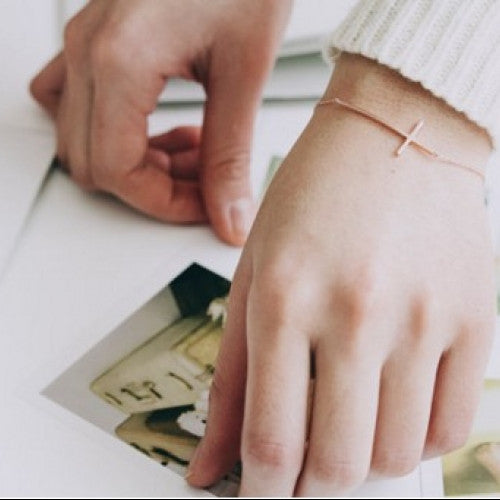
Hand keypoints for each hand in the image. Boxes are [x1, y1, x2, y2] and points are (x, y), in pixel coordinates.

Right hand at [30, 0, 290, 244]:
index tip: (204, 206)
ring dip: (138, 162)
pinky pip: (80, 105)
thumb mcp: (244, 73)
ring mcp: (86, 44)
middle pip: (94, 164)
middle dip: (154, 187)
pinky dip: (119, 133)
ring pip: (85, 141)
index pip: (118, 172)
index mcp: (120, 60)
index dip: (163, 203)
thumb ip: (231, 156)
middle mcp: (89, 53)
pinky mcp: (98, 41)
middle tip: (203, 178)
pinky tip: (159, 123)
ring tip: (191, 148)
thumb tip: (230, 216)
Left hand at [186, 54, 495, 494]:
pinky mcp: (476, 316)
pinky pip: (451, 425)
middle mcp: (356, 311)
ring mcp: (424, 316)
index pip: (272, 440)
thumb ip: (231, 375)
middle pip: (338, 465)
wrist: (394, 133)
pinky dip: (415, 438)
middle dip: (311, 489)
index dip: (262, 492)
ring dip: (362, 464)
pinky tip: (391, 409)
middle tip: (301, 475)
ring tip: (346, 428)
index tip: (259, 498)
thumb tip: (211, 460)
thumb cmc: (313, 193)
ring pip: (396, 456)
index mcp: (284, 297)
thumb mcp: (252, 272)